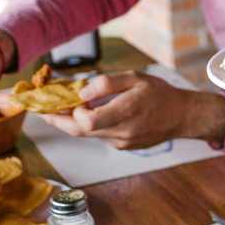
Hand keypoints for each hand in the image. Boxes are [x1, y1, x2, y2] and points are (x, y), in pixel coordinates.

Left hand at [38, 70, 224, 148]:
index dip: (70, 112)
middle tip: (42, 109)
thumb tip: (81, 92)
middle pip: (79, 131)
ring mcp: (122, 142)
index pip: (86, 121)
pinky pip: (100, 136)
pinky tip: (89, 113)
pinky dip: (90, 125)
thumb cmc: (160, 94)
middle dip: (58, 120)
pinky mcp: (123, 146)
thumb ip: (107, 83)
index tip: (66, 98)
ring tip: (62, 107)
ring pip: (88, 134)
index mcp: (126, 112)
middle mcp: (122, 132)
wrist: (182, 117)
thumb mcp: (136, 78)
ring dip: (73, 122)